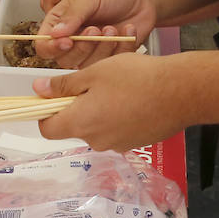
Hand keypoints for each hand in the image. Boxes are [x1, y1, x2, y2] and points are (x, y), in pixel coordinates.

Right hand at [33, 0, 155, 66]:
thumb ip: (72, 14)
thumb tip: (55, 33)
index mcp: (60, 22)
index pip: (44, 44)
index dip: (53, 47)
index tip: (68, 41)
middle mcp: (73, 38)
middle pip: (64, 60)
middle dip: (82, 46)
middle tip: (95, 28)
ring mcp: (91, 50)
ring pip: (86, 66)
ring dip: (102, 47)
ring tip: (112, 28)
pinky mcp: (110, 57)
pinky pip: (110, 65)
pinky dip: (120, 48)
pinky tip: (126, 30)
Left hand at [35, 54, 190, 151]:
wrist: (180, 93)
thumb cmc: (134, 78)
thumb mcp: (95, 72)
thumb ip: (64, 84)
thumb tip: (38, 91)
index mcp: (80, 123)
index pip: (47, 130)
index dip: (45, 113)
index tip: (53, 96)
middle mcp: (95, 141)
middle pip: (74, 127)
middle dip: (77, 107)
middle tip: (93, 82)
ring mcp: (117, 145)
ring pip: (97, 127)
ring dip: (99, 110)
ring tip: (117, 87)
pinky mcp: (135, 143)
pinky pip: (116, 130)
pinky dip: (118, 117)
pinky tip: (134, 98)